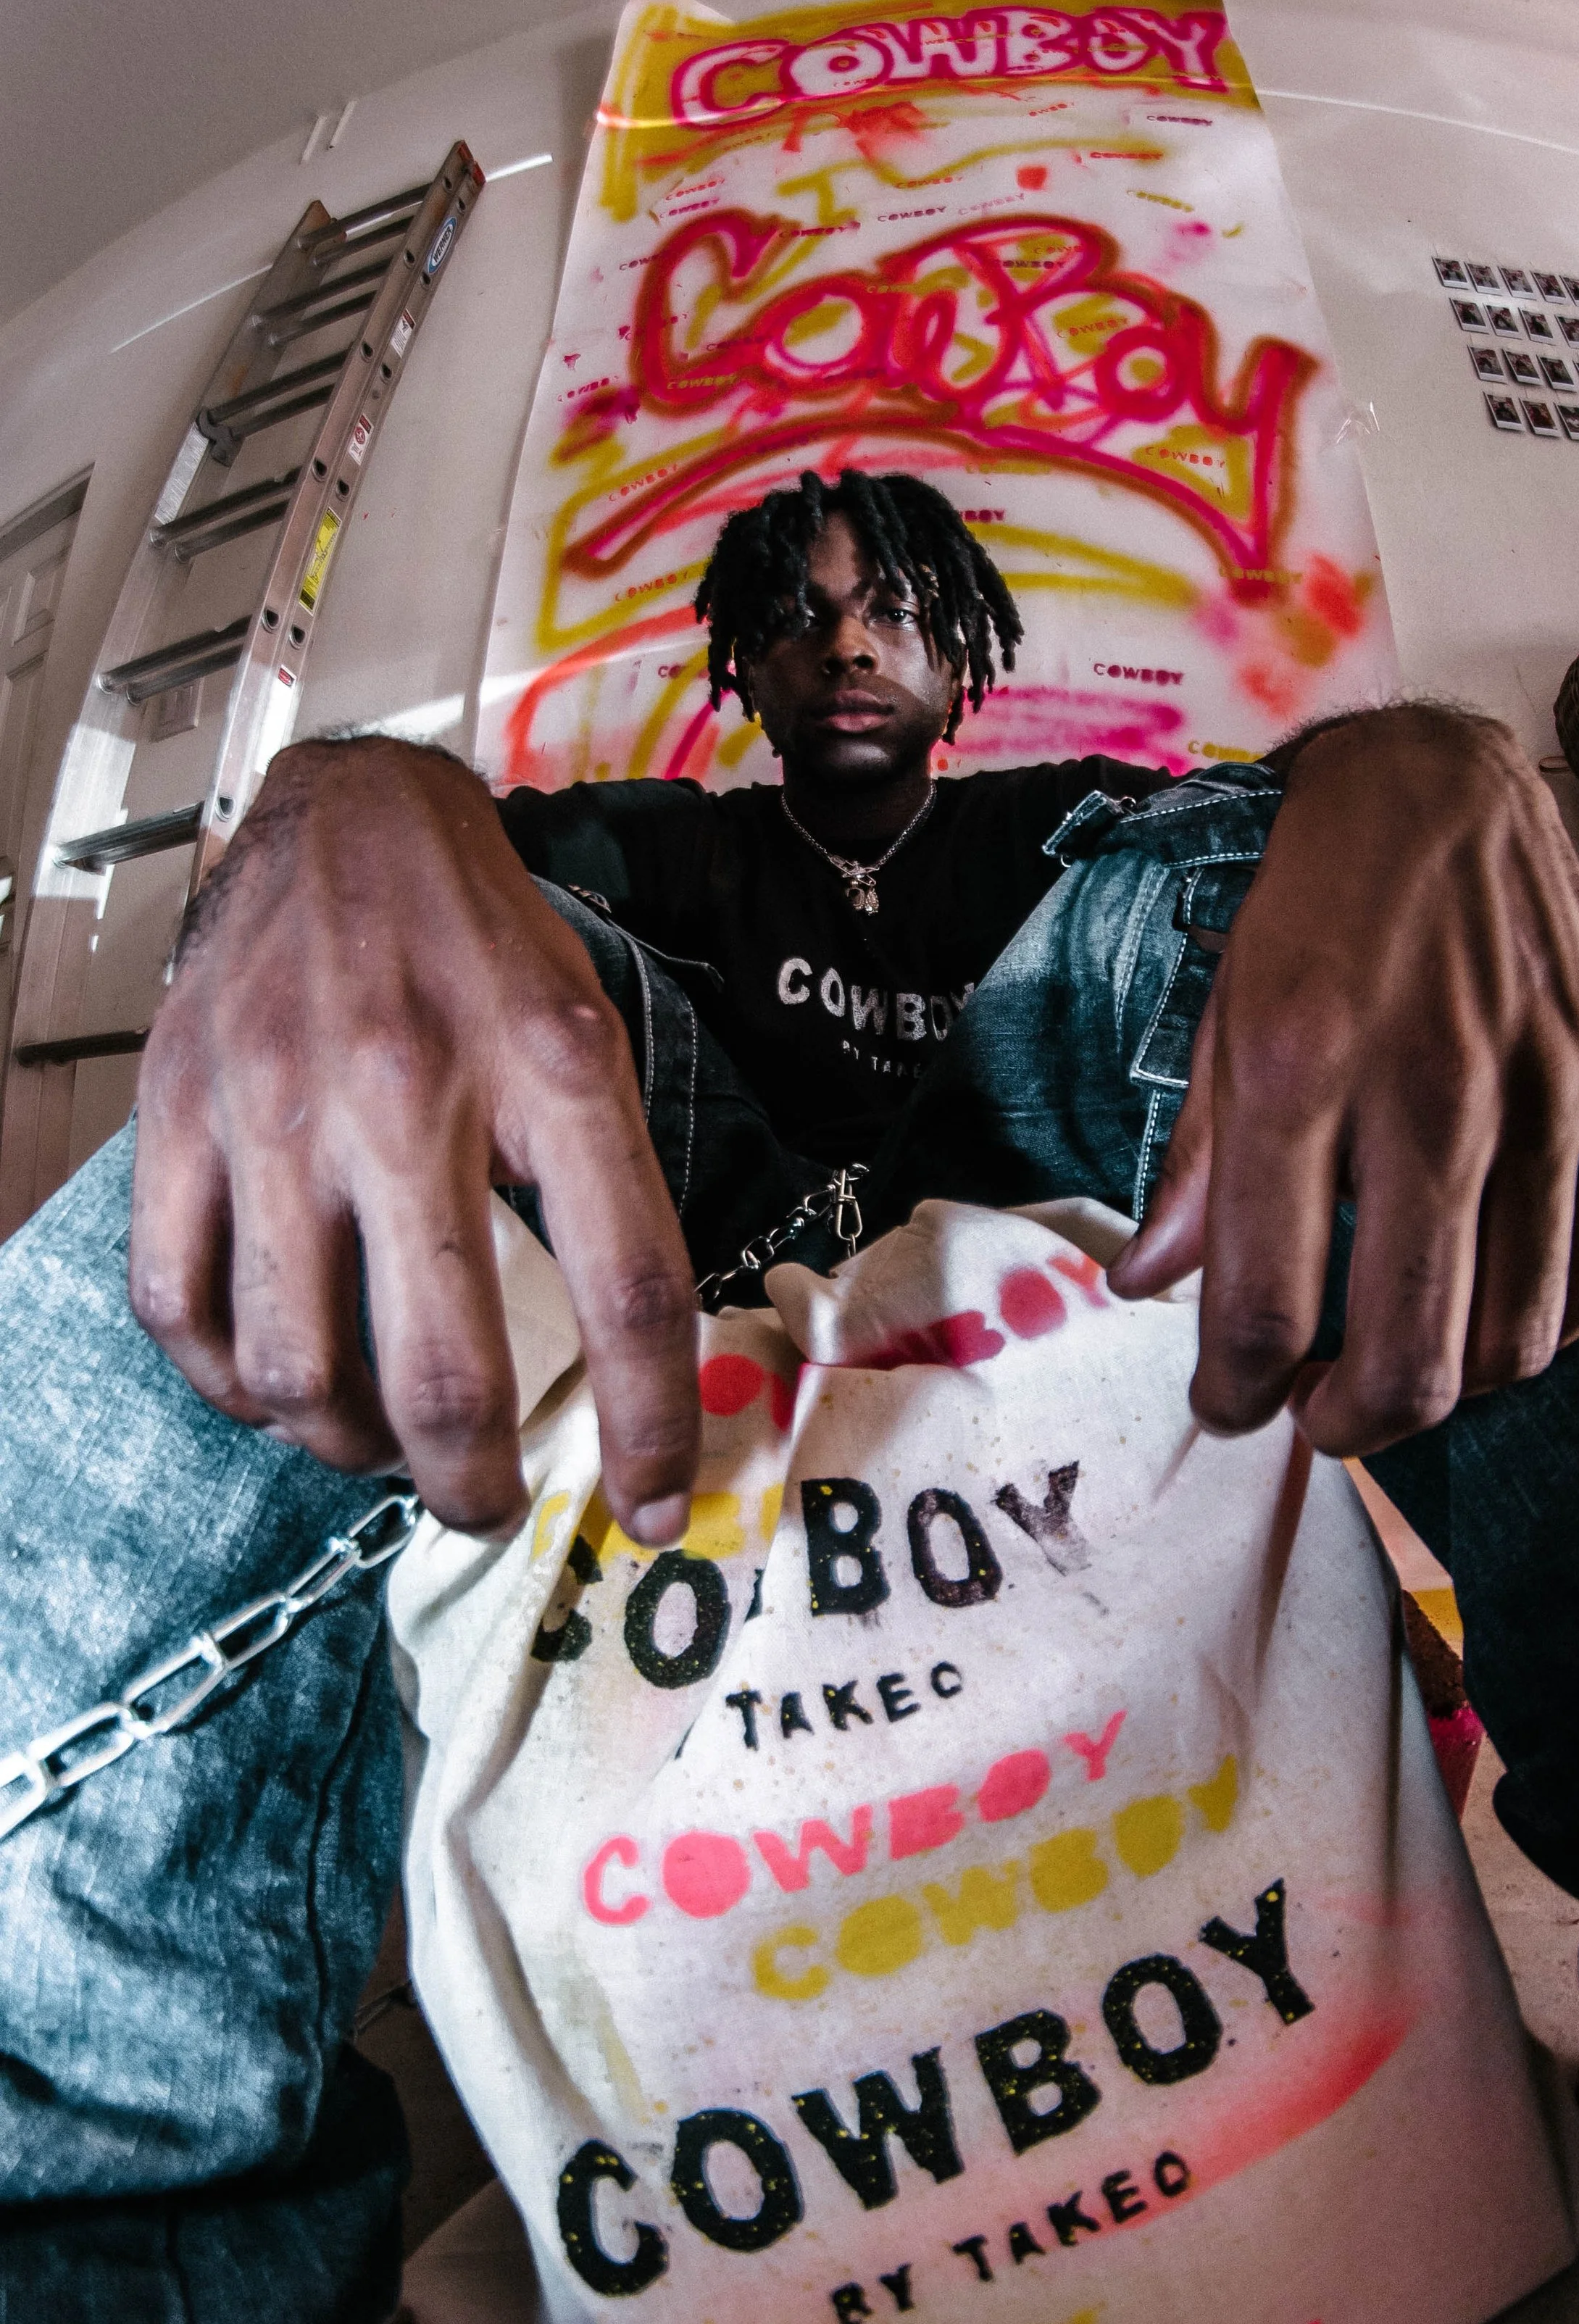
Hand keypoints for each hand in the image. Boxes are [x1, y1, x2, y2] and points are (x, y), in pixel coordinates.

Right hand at [130, 739, 699, 1536]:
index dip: (654, 1430)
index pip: (629, 1292)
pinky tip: (282, 1383)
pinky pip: (181, 1311)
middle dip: (477, 1488)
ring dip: (352, 1450)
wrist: (344, 816)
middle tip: (491, 1500)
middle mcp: (407, 1092)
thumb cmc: (478, 945)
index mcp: (552, 1066)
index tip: (656, 1508)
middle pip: (444, 1378)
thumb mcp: (589, 1038)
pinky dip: (233, 1387)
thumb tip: (627, 1374)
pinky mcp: (177, 1115)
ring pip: (297, 1372)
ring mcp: (276, 1108)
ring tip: (388, 1443)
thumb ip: (612, 1191)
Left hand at [1108, 707, 1578, 1456]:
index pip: (1267, 1304)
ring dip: (1445, 1389)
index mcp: (1298, 1065)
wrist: (1437, 785)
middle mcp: (1430, 1087)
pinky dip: (1548, 1328)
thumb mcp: (1218, 1019)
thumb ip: (1191, 1168)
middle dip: (1347, 1425)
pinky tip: (1487, 1307)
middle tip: (1312, 1411)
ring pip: (1514, 1339)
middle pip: (1410, 1357)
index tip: (1227, 1402)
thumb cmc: (1315, 907)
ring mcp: (1541, 1091)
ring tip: (1392, 1363)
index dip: (1237, 1392)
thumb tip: (1146, 1287)